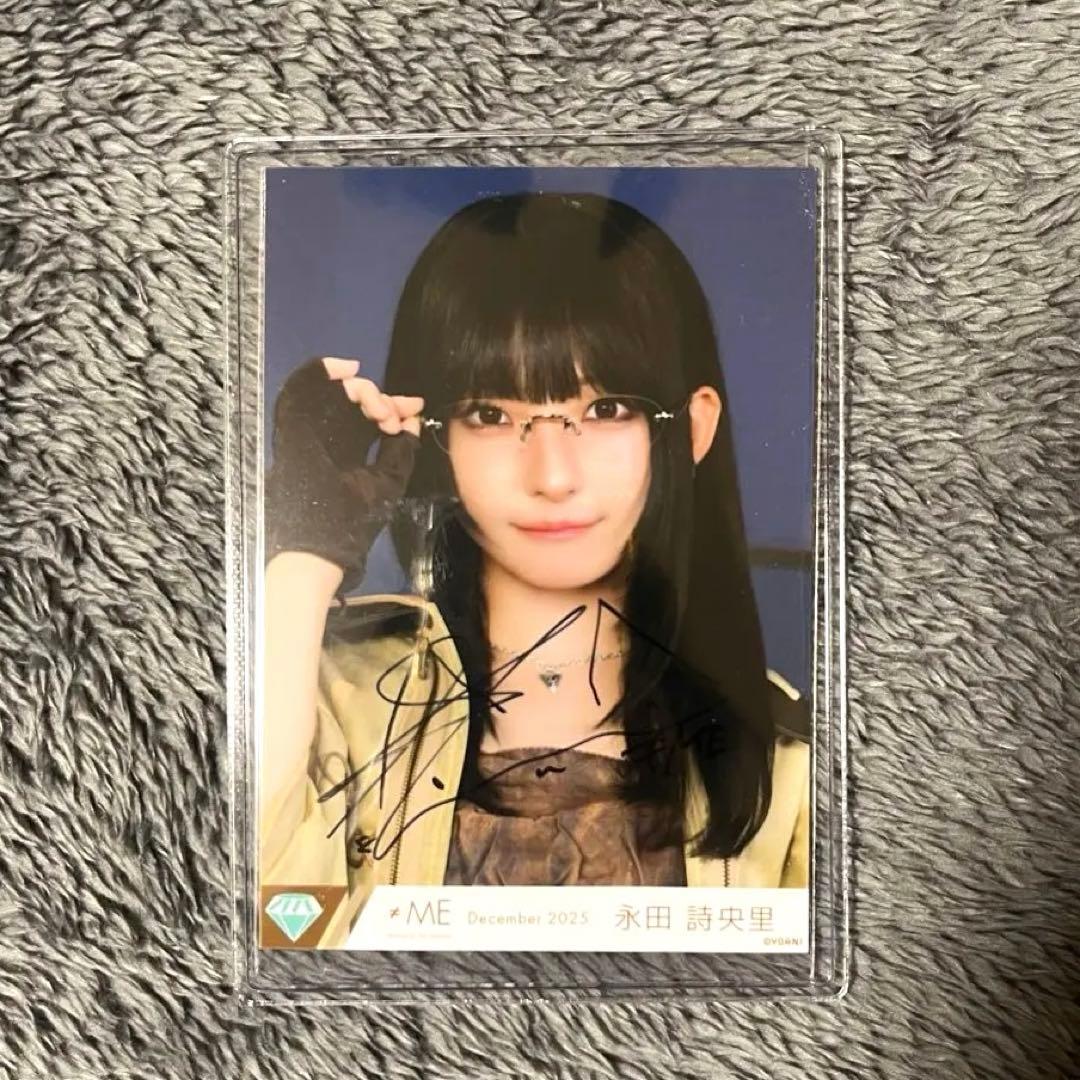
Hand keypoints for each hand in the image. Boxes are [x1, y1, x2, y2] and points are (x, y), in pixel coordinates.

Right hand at [264, 355, 424, 592]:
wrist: (321, 543)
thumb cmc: (353, 520)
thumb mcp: (388, 481)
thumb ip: (402, 451)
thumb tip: (415, 420)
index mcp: (350, 449)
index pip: (370, 416)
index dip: (393, 406)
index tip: (415, 407)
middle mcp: (329, 436)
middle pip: (353, 402)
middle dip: (381, 400)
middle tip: (394, 416)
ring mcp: (310, 430)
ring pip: (331, 391)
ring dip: (359, 390)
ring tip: (377, 405)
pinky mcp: (293, 427)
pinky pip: (301, 389)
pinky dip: (320, 371)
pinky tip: (347, 368)